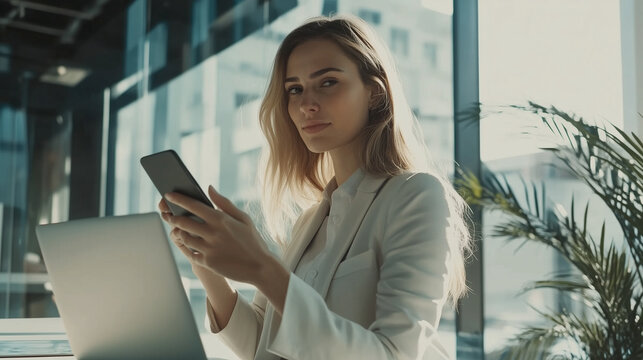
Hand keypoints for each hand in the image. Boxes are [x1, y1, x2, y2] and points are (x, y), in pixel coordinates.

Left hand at [160, 186, 274, 285]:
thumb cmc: (252, 240)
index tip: (168, 195)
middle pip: (183, 221)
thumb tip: (209, 188)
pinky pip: (190, 253)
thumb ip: (224, 203)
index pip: (193, 205)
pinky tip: (190, 245)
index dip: (178, 199)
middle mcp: (213, 233)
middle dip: (173, 217)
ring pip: (184, 237)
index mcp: (221, 219)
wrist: (260, 267)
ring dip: (180, 233)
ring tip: (181, 230)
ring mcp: (209, 249)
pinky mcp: (208, 262)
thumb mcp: (243, 218)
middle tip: (170, 215)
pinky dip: (187, 248)